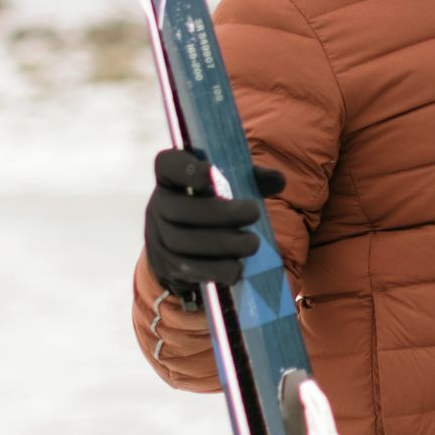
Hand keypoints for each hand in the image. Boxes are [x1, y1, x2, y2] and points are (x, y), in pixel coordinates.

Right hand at [144, 149, 285, 301]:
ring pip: (182, 242)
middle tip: (254, 213)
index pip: (167, 164)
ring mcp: (156, 236)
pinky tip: (237, 268)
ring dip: (223, 244)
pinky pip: (185, 269)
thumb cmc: (212, 204)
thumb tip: (278, 180)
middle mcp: (157, 205)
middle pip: (180, 210)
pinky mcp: (164, 264)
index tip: (210, 172)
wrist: (185, 245)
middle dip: (221, 214)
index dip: (185, 169)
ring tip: (252, 244)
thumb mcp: (227, 186)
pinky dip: (215, 269)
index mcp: (170, 178)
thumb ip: (251, 178)